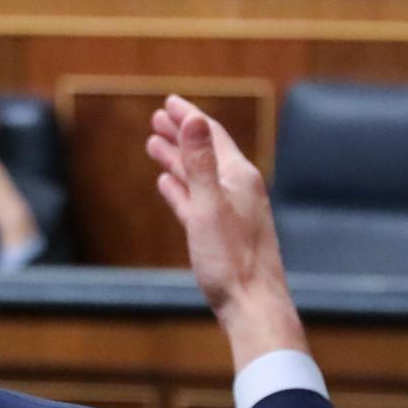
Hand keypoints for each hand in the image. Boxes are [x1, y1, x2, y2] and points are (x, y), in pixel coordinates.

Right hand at [147, 97, 303, 366]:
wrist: (253, 305)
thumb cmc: (232, 260)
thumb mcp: (209, 205)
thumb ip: (200, 162)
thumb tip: (194, 119)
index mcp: (240, 177)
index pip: (211, 135)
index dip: (189, 117)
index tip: (168, 102)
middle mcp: (238, 189)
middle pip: (205, 152)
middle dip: (181, 134)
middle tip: (157, 118)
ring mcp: (230, 211)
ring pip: (199, 176)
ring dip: (177, 159)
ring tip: (154, 145)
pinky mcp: (221, 233)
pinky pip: (197, 200)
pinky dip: (181, 187)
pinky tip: (167, 184)